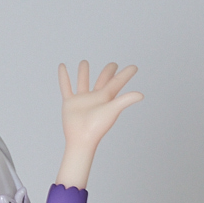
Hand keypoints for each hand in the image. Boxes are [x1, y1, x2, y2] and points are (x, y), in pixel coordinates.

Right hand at [57, 61, 142, 187]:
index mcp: (106, 98)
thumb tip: (141, 95)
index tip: (134, 68)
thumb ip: (126, 100)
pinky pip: (66, 86)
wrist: (81, 139)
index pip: (117, 83)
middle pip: (102, 80)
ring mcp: (82, 99)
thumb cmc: (97, 127)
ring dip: (83, 72)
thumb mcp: (112, 110)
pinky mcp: (70, 102)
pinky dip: (63, 77)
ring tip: (84, 62)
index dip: (126, 75)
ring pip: (83, 81)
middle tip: (113, 65)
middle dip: (108, 72)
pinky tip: (62, 66)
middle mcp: (95, 97)